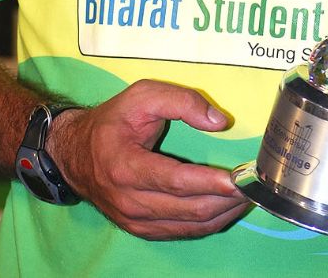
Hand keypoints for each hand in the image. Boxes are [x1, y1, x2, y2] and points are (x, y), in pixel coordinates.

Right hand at [48, 80, 247, 239]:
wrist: (74, 153)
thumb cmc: (112, 121)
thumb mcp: (142, 95)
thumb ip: (181, 101)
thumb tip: (219, 122)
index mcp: (126, 166)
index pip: (176, 181)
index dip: (210, 182)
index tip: (239, 178)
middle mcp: (129, 201)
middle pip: (188, 209)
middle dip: (226, 200)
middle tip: (253, 185)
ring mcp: (134, 220)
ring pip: (188, 226)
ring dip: (222, 214)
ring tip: (246, 196)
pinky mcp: (140, 229)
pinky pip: (180, 232)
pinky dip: (206, 223)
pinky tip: (225, 209)